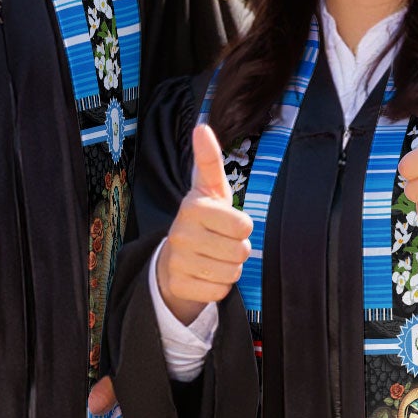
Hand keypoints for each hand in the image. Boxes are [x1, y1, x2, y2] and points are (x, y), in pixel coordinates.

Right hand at [155, 122, 251, 323]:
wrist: (173, 259)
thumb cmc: (202, 220)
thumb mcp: (209, 189)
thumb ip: (209, 160)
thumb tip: (202, 127)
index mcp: (193, 207)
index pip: (243, 225)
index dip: (242, 227)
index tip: (228, 222)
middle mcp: (181, 233)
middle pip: (240, 251)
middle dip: (238, 250)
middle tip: (221, 243)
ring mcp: (177, 260)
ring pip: (231, 272)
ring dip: (229, 268)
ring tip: (214, 258)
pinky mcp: (178, 285)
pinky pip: (219, 291)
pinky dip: (218, 286)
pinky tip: (205, 274)